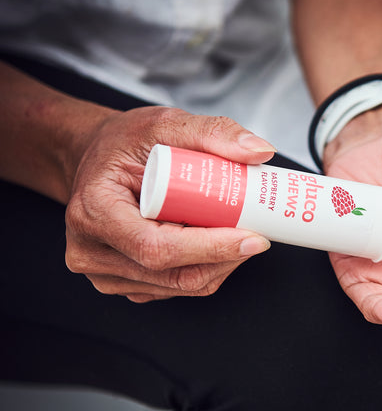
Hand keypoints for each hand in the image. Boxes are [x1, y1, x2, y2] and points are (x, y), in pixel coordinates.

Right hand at [65, 106, 274, 301]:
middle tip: (258, 233)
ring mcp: (105, 274)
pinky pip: (173, 287)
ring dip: (220, 266)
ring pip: (179, 286)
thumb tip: (260, 151)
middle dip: (226, 258)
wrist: (97, 159)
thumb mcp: (165, 123)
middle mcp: (91, 252)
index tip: (253, 237)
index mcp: (94, 212)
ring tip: (240, 235)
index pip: (158, 248)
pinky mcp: (122, 282)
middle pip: (174, 275)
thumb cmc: (124, 143)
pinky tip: (217, 246)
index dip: (212, 248)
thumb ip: (214, 131)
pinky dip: (204, 270)